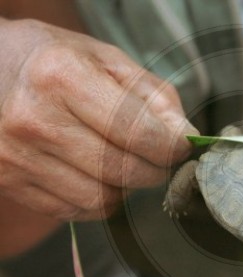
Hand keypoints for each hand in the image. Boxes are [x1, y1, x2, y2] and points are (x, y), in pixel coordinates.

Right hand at [0, 19, 197, 220]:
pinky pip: (75, 210)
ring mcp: (17, 156)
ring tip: (122, 160)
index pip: (137, 132)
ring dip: (126, 186)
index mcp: (61, 77)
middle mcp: (34, 120)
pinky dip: (99, 198)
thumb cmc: (54, 61)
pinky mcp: (9, 181)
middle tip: (158, 156)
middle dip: (155, 169)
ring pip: (102, 198)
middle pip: (123, 170)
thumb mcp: (107, 60)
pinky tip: (96, 173)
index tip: (181, 146)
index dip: (171, 147)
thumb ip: (153, 96)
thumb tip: (185, 136)